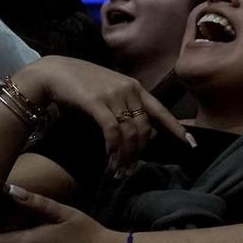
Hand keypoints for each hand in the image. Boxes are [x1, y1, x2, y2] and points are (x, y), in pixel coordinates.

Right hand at [13, 56, 190, 175]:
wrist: (52, 72)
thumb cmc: (79, 83)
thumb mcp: (110, 90)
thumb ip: (125, 104)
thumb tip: (136, 130)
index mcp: (135, 87)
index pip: (161, 111)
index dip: (176, 128)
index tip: (190, 144)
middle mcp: (129, 90)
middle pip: (145, 128)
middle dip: (140, 152)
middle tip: (131, 169)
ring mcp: (114, 96)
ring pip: (130, 132)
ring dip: (126, 155)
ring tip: (119, 170)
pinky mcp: (97, 103)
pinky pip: (112, 131)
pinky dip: (114, 148)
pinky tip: (110, 158)